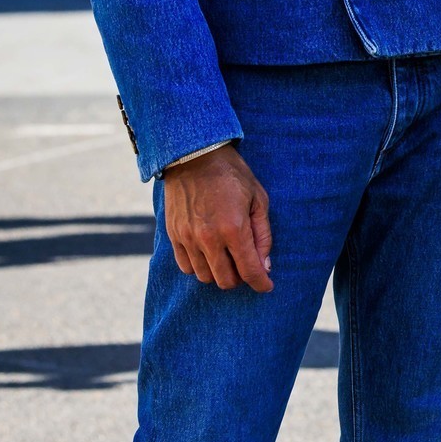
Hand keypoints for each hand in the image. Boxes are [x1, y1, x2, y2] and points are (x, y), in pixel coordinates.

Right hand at [162, 144, 272, 290]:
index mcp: (233, 228)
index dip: (261, 283)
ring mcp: (188, 238)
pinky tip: (209, 253)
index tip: (266, 286)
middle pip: (226, 281)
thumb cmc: (232, 175)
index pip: (249, 271)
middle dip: (240, 278)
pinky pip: (186, 267)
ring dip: (219, 272)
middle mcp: (208, 238)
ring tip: (227, 257)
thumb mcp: (258, 199)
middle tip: (246, 265)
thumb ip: (262, 235)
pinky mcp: (174, 235)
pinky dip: (199, 266)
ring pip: (205, 277)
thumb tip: (264, 265)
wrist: (194, 155)